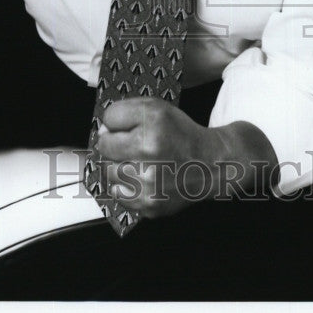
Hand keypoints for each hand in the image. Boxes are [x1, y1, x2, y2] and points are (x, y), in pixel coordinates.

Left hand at [94, 97, 221, 218]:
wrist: (210, 165)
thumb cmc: (180, 135)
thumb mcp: (158, 109)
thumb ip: (125, 111)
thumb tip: (102, 131)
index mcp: (152, 124)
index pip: (109, 119)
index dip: (117, 123)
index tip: (128, 128)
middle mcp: (149, 152)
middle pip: (104, 147)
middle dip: (116, 145)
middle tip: (135, 147)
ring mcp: (148, 181)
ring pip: (109, 171)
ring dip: (120, 166)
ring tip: (140, 163)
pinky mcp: (149, 203)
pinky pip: (118, 194)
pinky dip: (126, 187)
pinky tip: (142, 179)